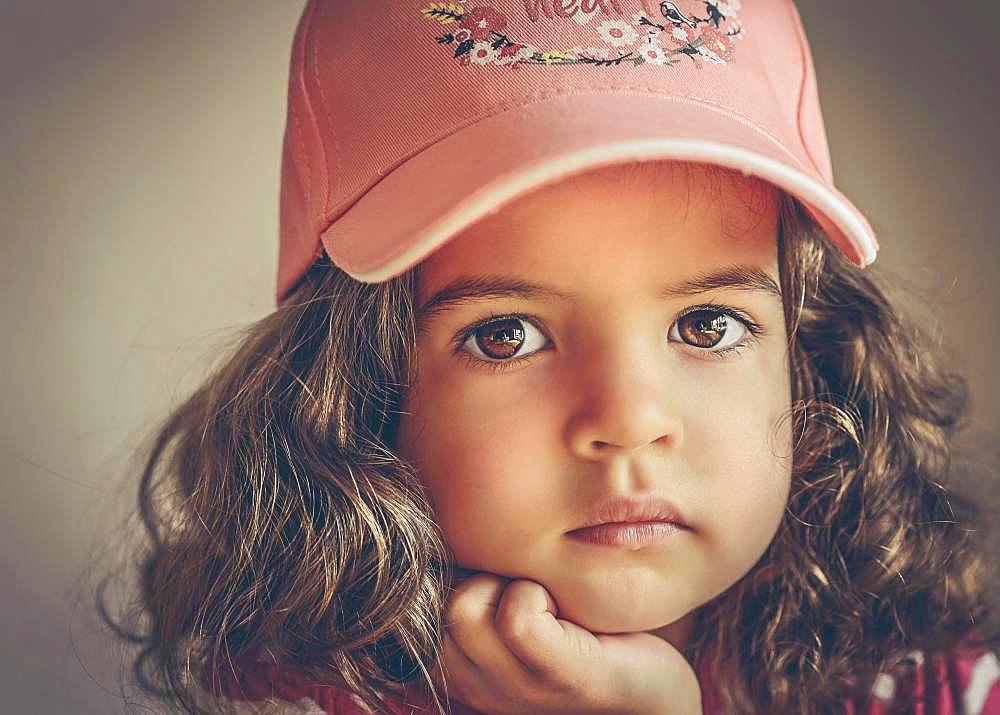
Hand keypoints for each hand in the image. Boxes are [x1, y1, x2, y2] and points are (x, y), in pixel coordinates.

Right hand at [429, 570, 702, 714]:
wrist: (654, 689)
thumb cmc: (579, 628)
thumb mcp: (514, 600)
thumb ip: (473, 573)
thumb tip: (438, 502)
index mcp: (461, 668)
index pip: (415, 601)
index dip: (458, 571)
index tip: (504, 580)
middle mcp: (477, 686)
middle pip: (438, 602)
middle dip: (485, 576)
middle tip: (535, 590)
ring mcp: (516, 689)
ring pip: (464, 606)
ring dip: (513, 583)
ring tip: (551, 600)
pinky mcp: (561, 678)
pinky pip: (516, 616)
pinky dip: (539, 594)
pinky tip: (566, 610)